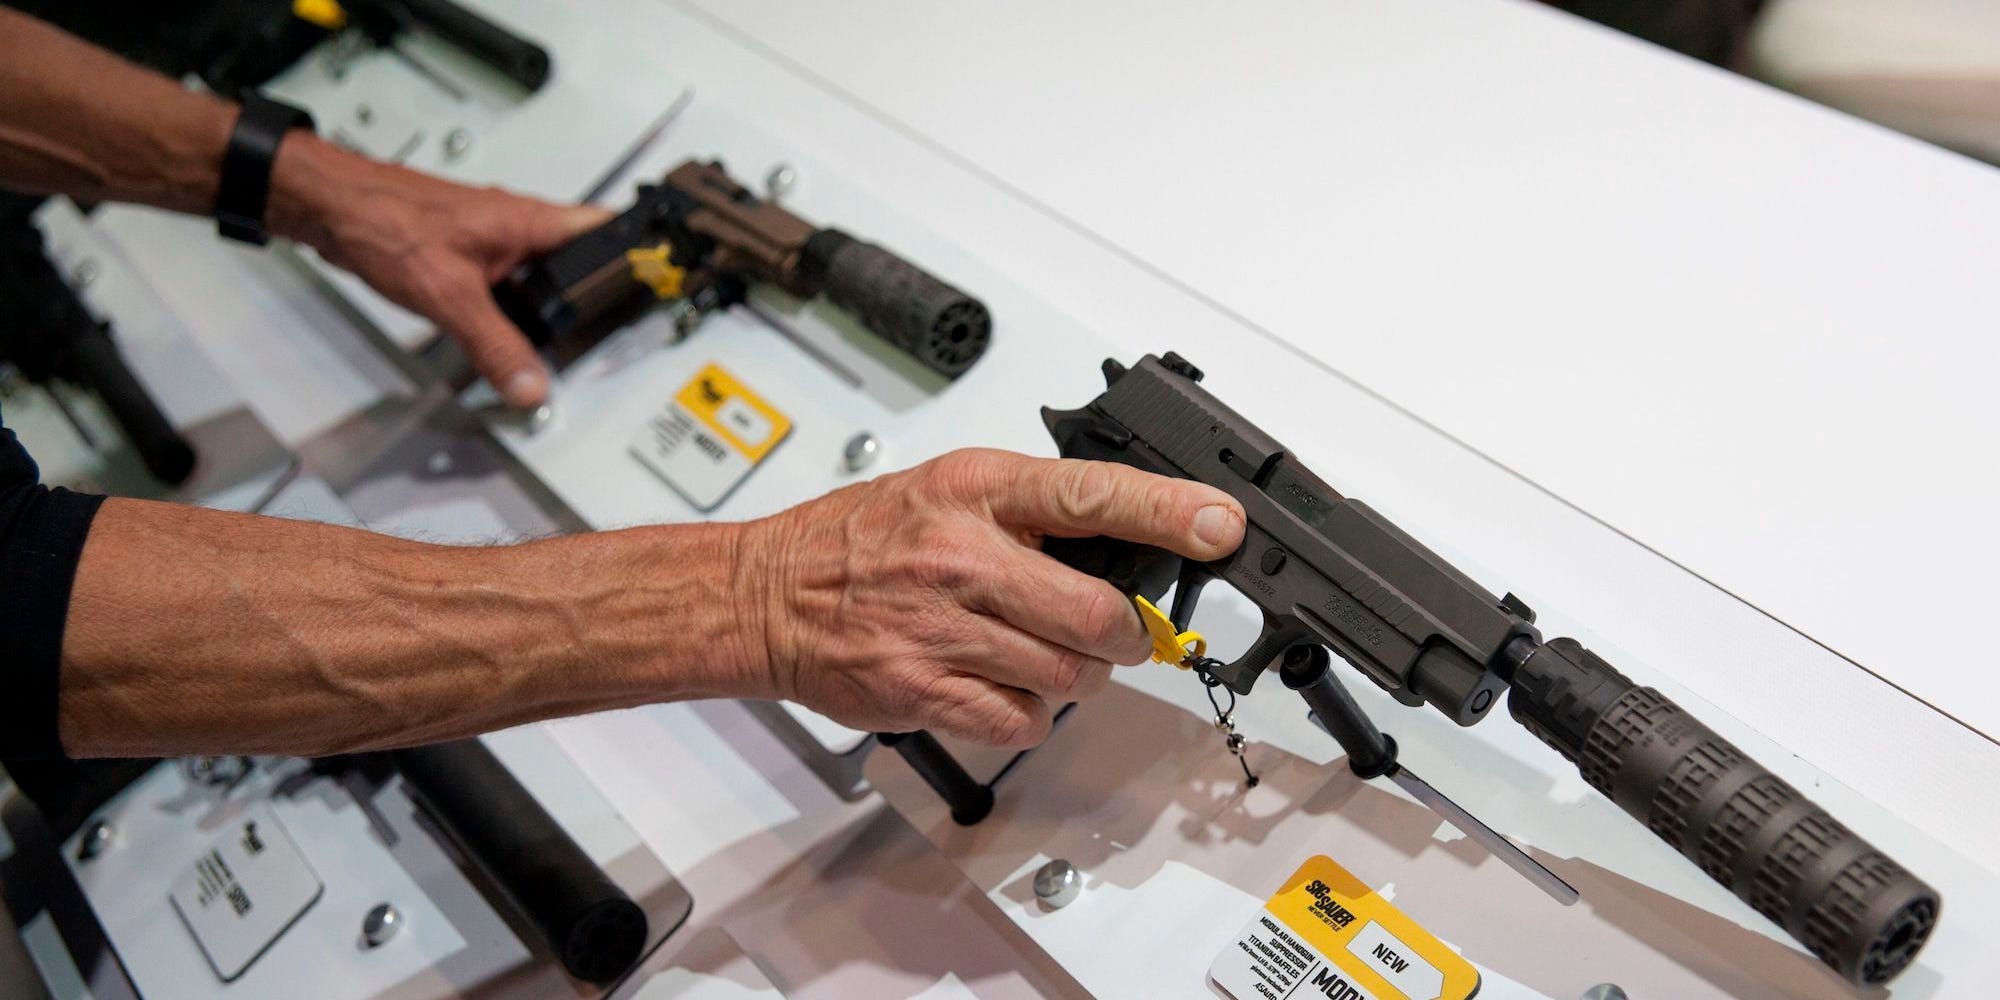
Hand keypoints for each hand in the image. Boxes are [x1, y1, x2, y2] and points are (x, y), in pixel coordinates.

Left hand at [269, 136, 609, 407]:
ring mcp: (491, 237)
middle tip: (613, 328)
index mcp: (528, 221)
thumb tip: (530, 385)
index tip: (661, 280)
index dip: (639, 253)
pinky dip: (514, 307)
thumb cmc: (381, 221)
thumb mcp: (449, 295)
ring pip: (541, 274)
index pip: (606, 229)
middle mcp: (516, 225)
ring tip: (558, 340)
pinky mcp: (468, 251)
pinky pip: (509, 282)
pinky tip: (502, 331)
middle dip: (593, 296)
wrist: (325, 205)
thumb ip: (495, 345)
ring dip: (549, 304)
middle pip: (577, 260)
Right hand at [732, 449, 1245, 747]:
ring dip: (1080, 675)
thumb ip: (1029, 510)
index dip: (1170, 513)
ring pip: (1069, 674)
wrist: (765, 594)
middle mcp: (962, 555)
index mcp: (975, 489)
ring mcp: (943, 627)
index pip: (1093, 493)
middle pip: (1097, 612)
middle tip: (1115, 631)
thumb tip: (1127, 539)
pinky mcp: (924, 689)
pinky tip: (1004, 687)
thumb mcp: (945, 488)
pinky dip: (1030, 715)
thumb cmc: (857, 540)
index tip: (1221, 528)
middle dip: (1125, 633)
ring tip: (1045, 655)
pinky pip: (1021, 721)